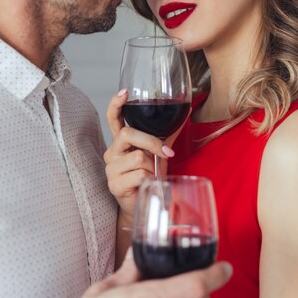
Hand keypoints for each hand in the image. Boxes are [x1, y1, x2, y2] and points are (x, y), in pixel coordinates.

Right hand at [104, 90, 178, 220]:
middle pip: (128, 134)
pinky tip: (148, 185)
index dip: (116, 104)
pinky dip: (150, 180)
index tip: (124, 92)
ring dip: (152, 167)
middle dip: (151, 142)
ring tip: (152, 175)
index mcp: (121, 142)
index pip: (113, 119)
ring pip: (138, 157)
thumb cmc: (149, 177)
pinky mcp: (114, 185)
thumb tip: (186, 111)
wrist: (145, 205)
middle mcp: (111, 152)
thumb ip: (167, 134)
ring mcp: (111, 169)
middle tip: (165, 154)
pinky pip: (139, 175)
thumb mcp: (158, 153)